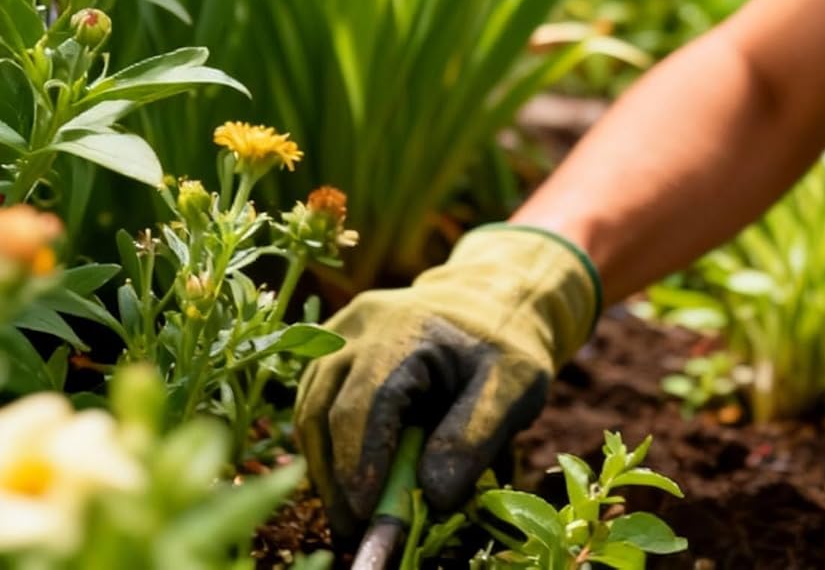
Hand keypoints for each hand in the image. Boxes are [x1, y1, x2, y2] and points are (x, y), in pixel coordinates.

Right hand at [293, 224, 599, 536]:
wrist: (494, 298)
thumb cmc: (505, 345)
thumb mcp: (513, 387)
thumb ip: (475, 438)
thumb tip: (433, 498)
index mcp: (408, 327)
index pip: (368, 402)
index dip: (361, 463)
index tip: (365, 516)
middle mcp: (363, 324)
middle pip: (326, 408)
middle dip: (338, 476)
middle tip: (355, 527)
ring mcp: (341, 332)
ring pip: (311, 407)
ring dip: (324, 465)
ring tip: (351, 509)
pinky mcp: (333, 346)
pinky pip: (313, 401)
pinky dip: (325, 443)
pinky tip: (348, 475)